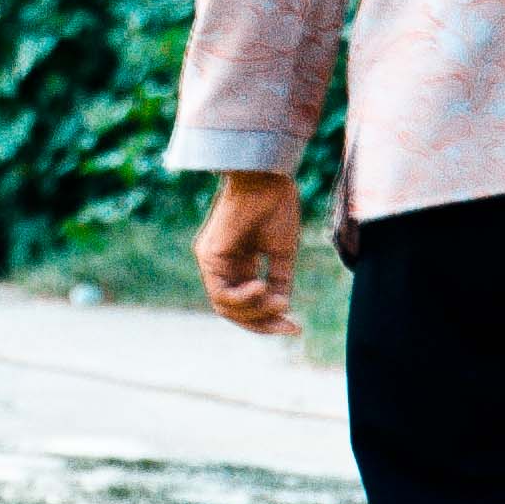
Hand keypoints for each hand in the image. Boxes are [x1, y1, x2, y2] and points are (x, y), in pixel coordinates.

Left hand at [194, 170, 303, 334]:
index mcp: (239, 262)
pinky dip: (242, 298)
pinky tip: (262, 287)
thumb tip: (281, 308)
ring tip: (279, 303)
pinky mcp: (208, 256)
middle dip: (263, 323)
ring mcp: (212, 261)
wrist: (267, 177)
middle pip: (235, 310)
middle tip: (291, 327)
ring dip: (254, 313)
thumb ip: (279, 281)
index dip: (269, 319)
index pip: (246, 303)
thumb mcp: (282, 253)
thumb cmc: (276, 206)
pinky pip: (221, 293)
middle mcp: (221, 265)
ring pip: (226, 307)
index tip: (296, 327)